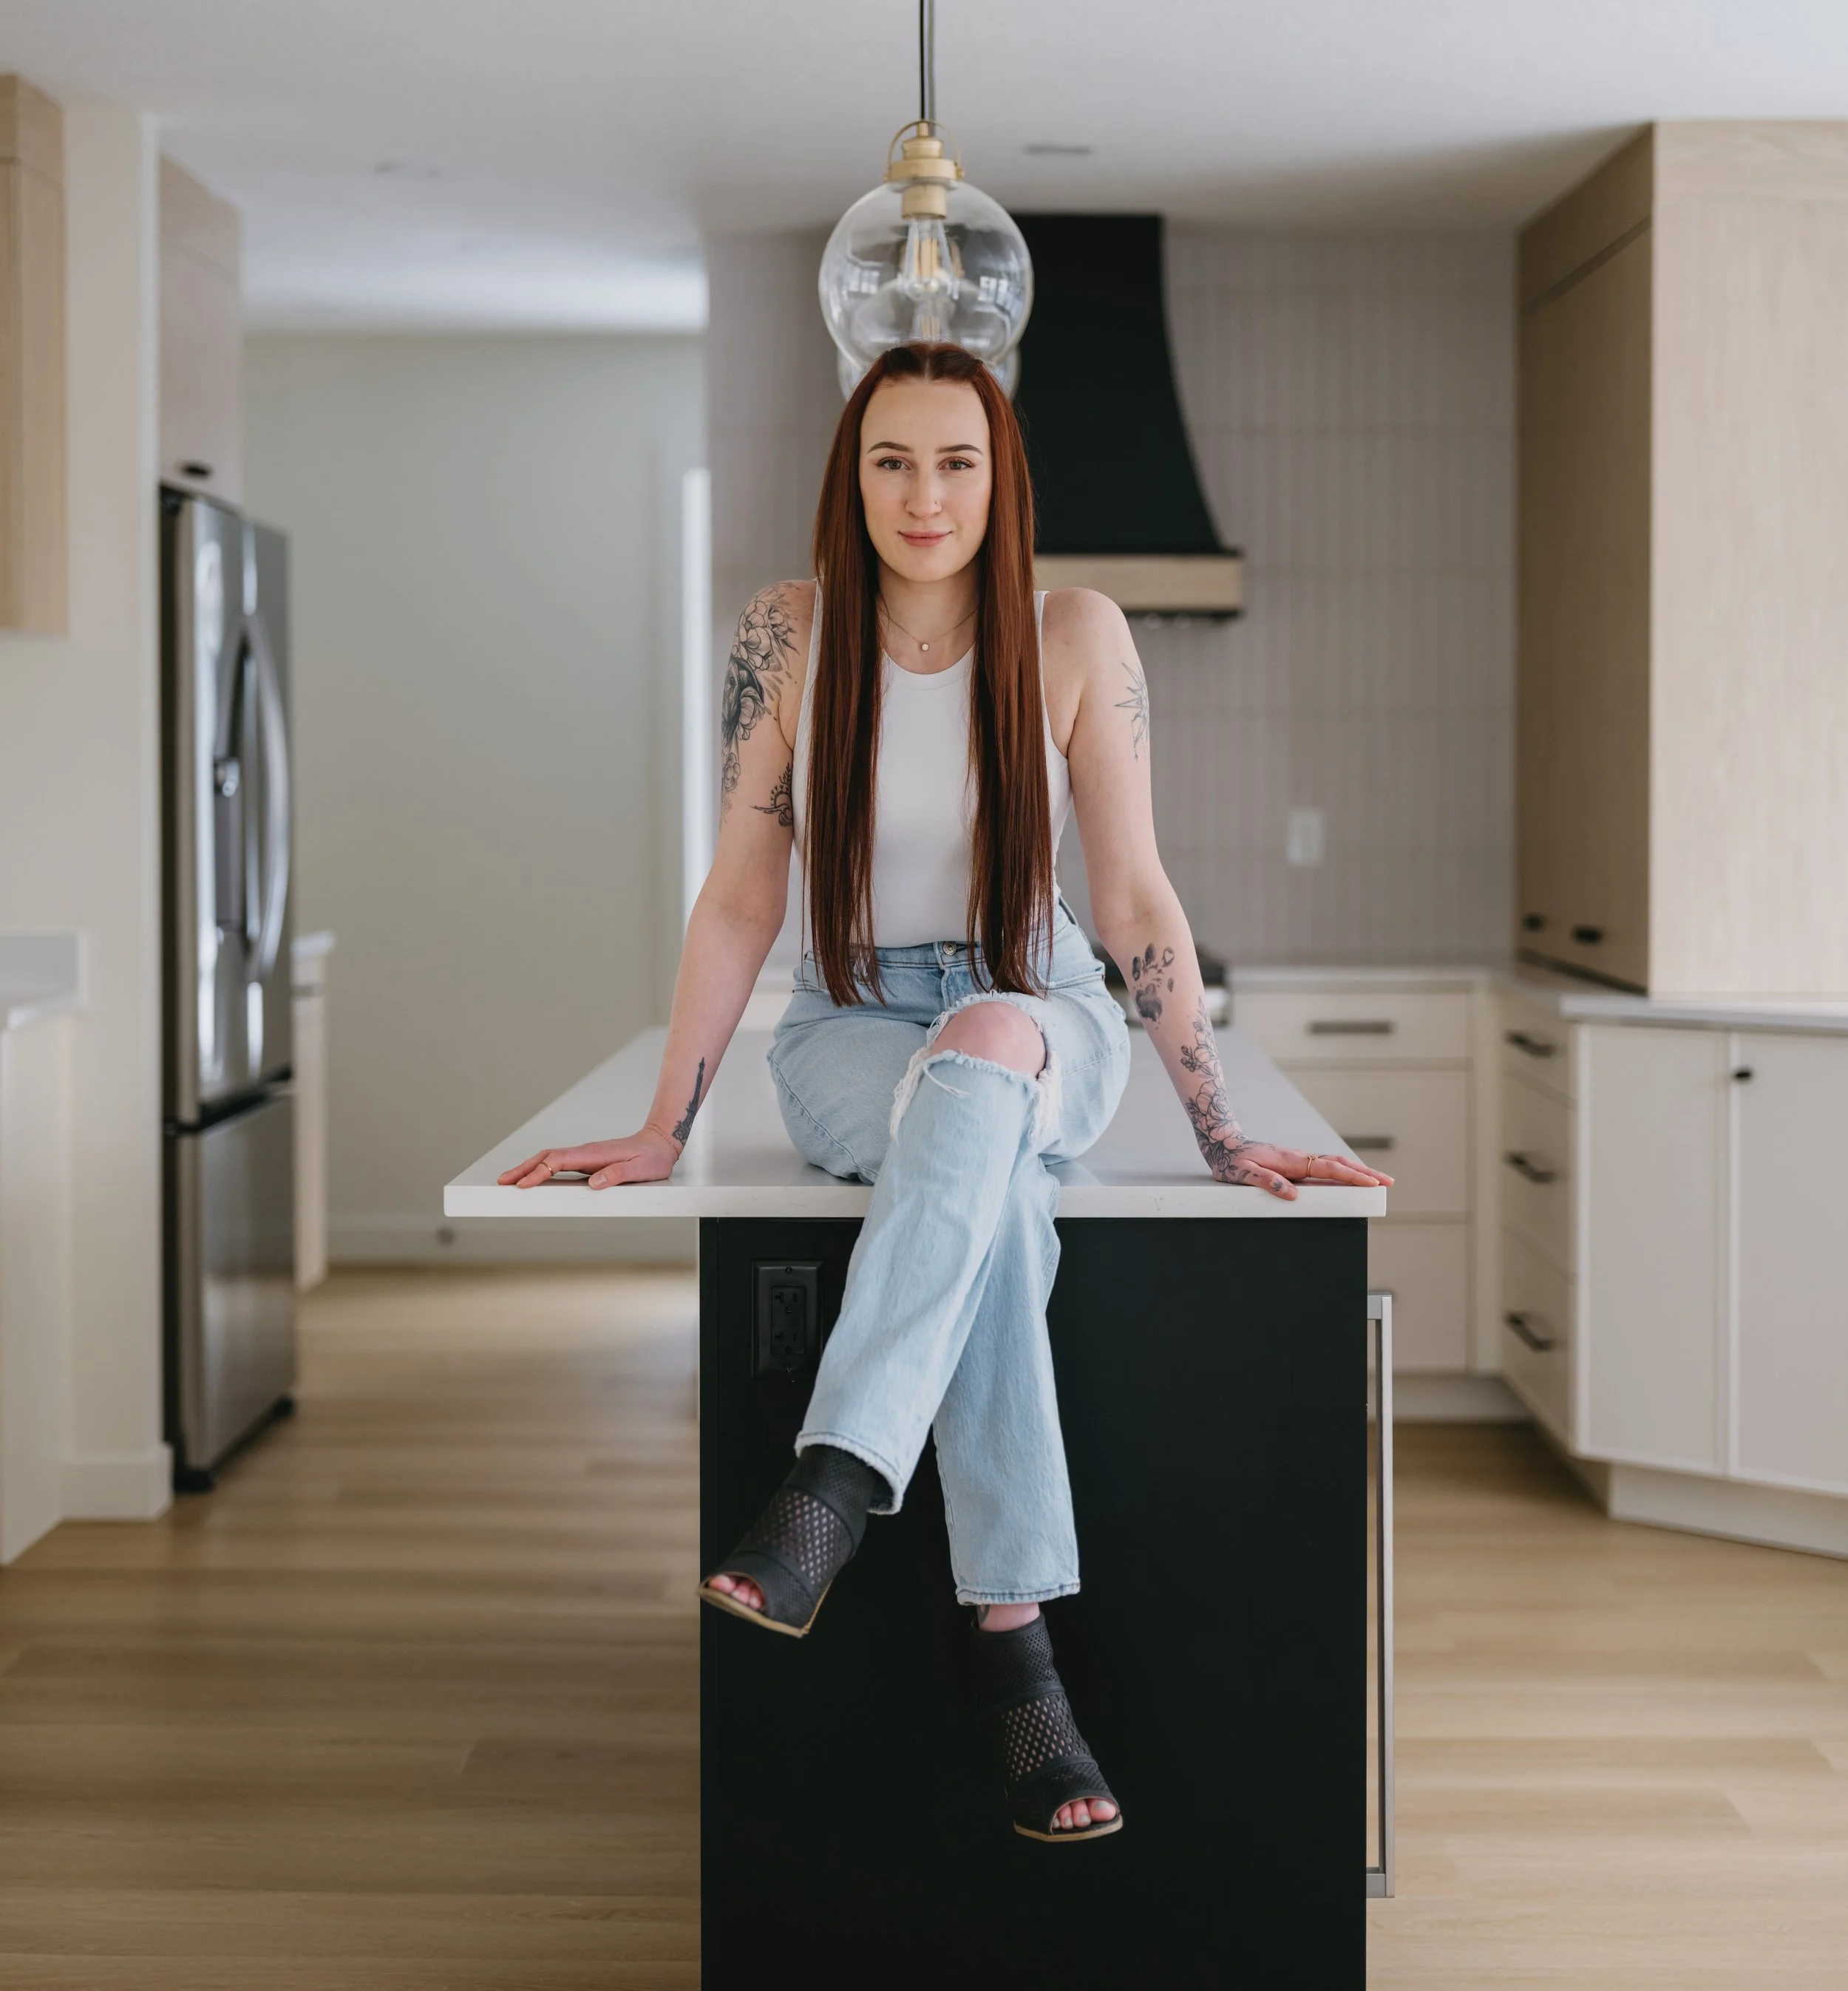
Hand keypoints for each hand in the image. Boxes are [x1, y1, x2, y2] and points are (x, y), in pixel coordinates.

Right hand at [497, 1126, 678, 1189]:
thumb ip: (617, 1174)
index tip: (523, 1184)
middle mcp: (585, 1152)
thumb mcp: (640, 1169)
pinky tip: (535, 1177)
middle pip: (546, 1157)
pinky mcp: (587, 1159)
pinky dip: (541, 1168)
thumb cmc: (652, 1158)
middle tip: (502, 1182)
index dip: (538, 1173)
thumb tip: (593, 1183)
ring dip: (528, 1168)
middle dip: (523, 1169)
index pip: (558, 1162)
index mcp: (593, 1154)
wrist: (660, 1142)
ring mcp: (584, 1155)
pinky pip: (558, 1163)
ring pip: (549, 1158)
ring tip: (509, 1180)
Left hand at [1199, 1133, 1393, 1201]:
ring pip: (1334, 1164)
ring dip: (1357, 1171)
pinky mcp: (1295, 1163)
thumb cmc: (1231, 1160)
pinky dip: (1342, 1171)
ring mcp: (1299, 1160)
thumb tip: (1292, 1194)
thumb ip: (1266, 1182)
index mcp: (1291, 1161)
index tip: (1372, 1183)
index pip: (1328, 1169)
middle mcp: (1299, 1158)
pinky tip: (1349, 1179)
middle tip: (1388, 1182)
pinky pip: (1324, 1167)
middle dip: (1365, 1173)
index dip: (1352, 1177)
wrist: (1222, 1143)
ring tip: (1377, 1181)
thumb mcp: (1243, 1174)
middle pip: (1339, 1164)